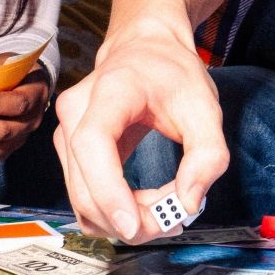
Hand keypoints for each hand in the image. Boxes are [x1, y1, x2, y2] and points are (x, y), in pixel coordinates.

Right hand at [53, 23, 228, 243]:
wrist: (146, 49)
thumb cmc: (173, 74)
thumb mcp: (206, 107)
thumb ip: (208, 155)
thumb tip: (189, 202)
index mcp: (111, 91)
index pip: (93, 144)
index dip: (108, 190)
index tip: (134, 225)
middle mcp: (76, 111)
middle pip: (84, 184)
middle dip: (127, 218)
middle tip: (171, 222)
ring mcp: (66, 132)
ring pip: (82, 198)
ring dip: (122, 218)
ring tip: (163, 207)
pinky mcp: (69, 150)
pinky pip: (83, 195)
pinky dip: (112, 211)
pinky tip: (142, 203)